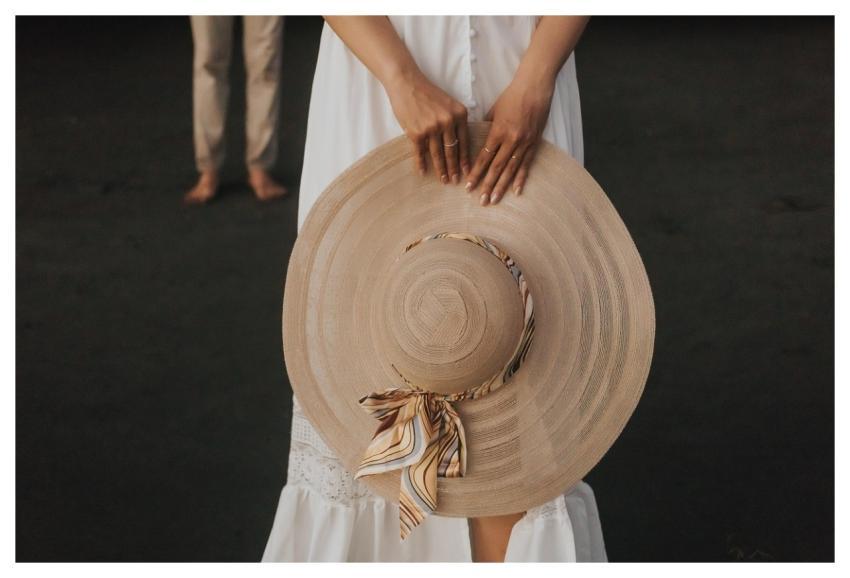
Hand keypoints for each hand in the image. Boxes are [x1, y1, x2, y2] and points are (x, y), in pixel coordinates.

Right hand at [385, 70, 469, 183]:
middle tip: (456, 181)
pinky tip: (423, 173)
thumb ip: (454, 120)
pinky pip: (420, 153)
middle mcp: (448, 122)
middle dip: (454, 168)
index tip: (467, 171)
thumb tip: (457, 143)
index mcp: (459, 114)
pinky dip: (421, 164)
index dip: (465, 159)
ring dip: (440, 169)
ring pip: (438, 154)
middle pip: (452, 151)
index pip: (465, 141)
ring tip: (443, 180)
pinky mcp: (416, 133)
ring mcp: (432, 128)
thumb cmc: (427, 92)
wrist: (406, 83)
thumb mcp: (448, 103)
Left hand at [465, 73, 555, 204]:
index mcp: (498, 131)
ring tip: (494, 200)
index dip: (475, 173)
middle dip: (487, 186)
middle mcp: (511, 140)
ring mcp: (524, 143)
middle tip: (480, 201)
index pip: (484, 158)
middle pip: (496, 168)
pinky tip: (516, 191)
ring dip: (502, 187)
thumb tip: (479, 140)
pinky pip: (526, 165)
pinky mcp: (535, 143)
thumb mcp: (493, 110)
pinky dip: (521, 179)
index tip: (468, 186)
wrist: (535, 87)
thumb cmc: (512, 96)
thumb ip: (486, 127)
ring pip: (511, 170)